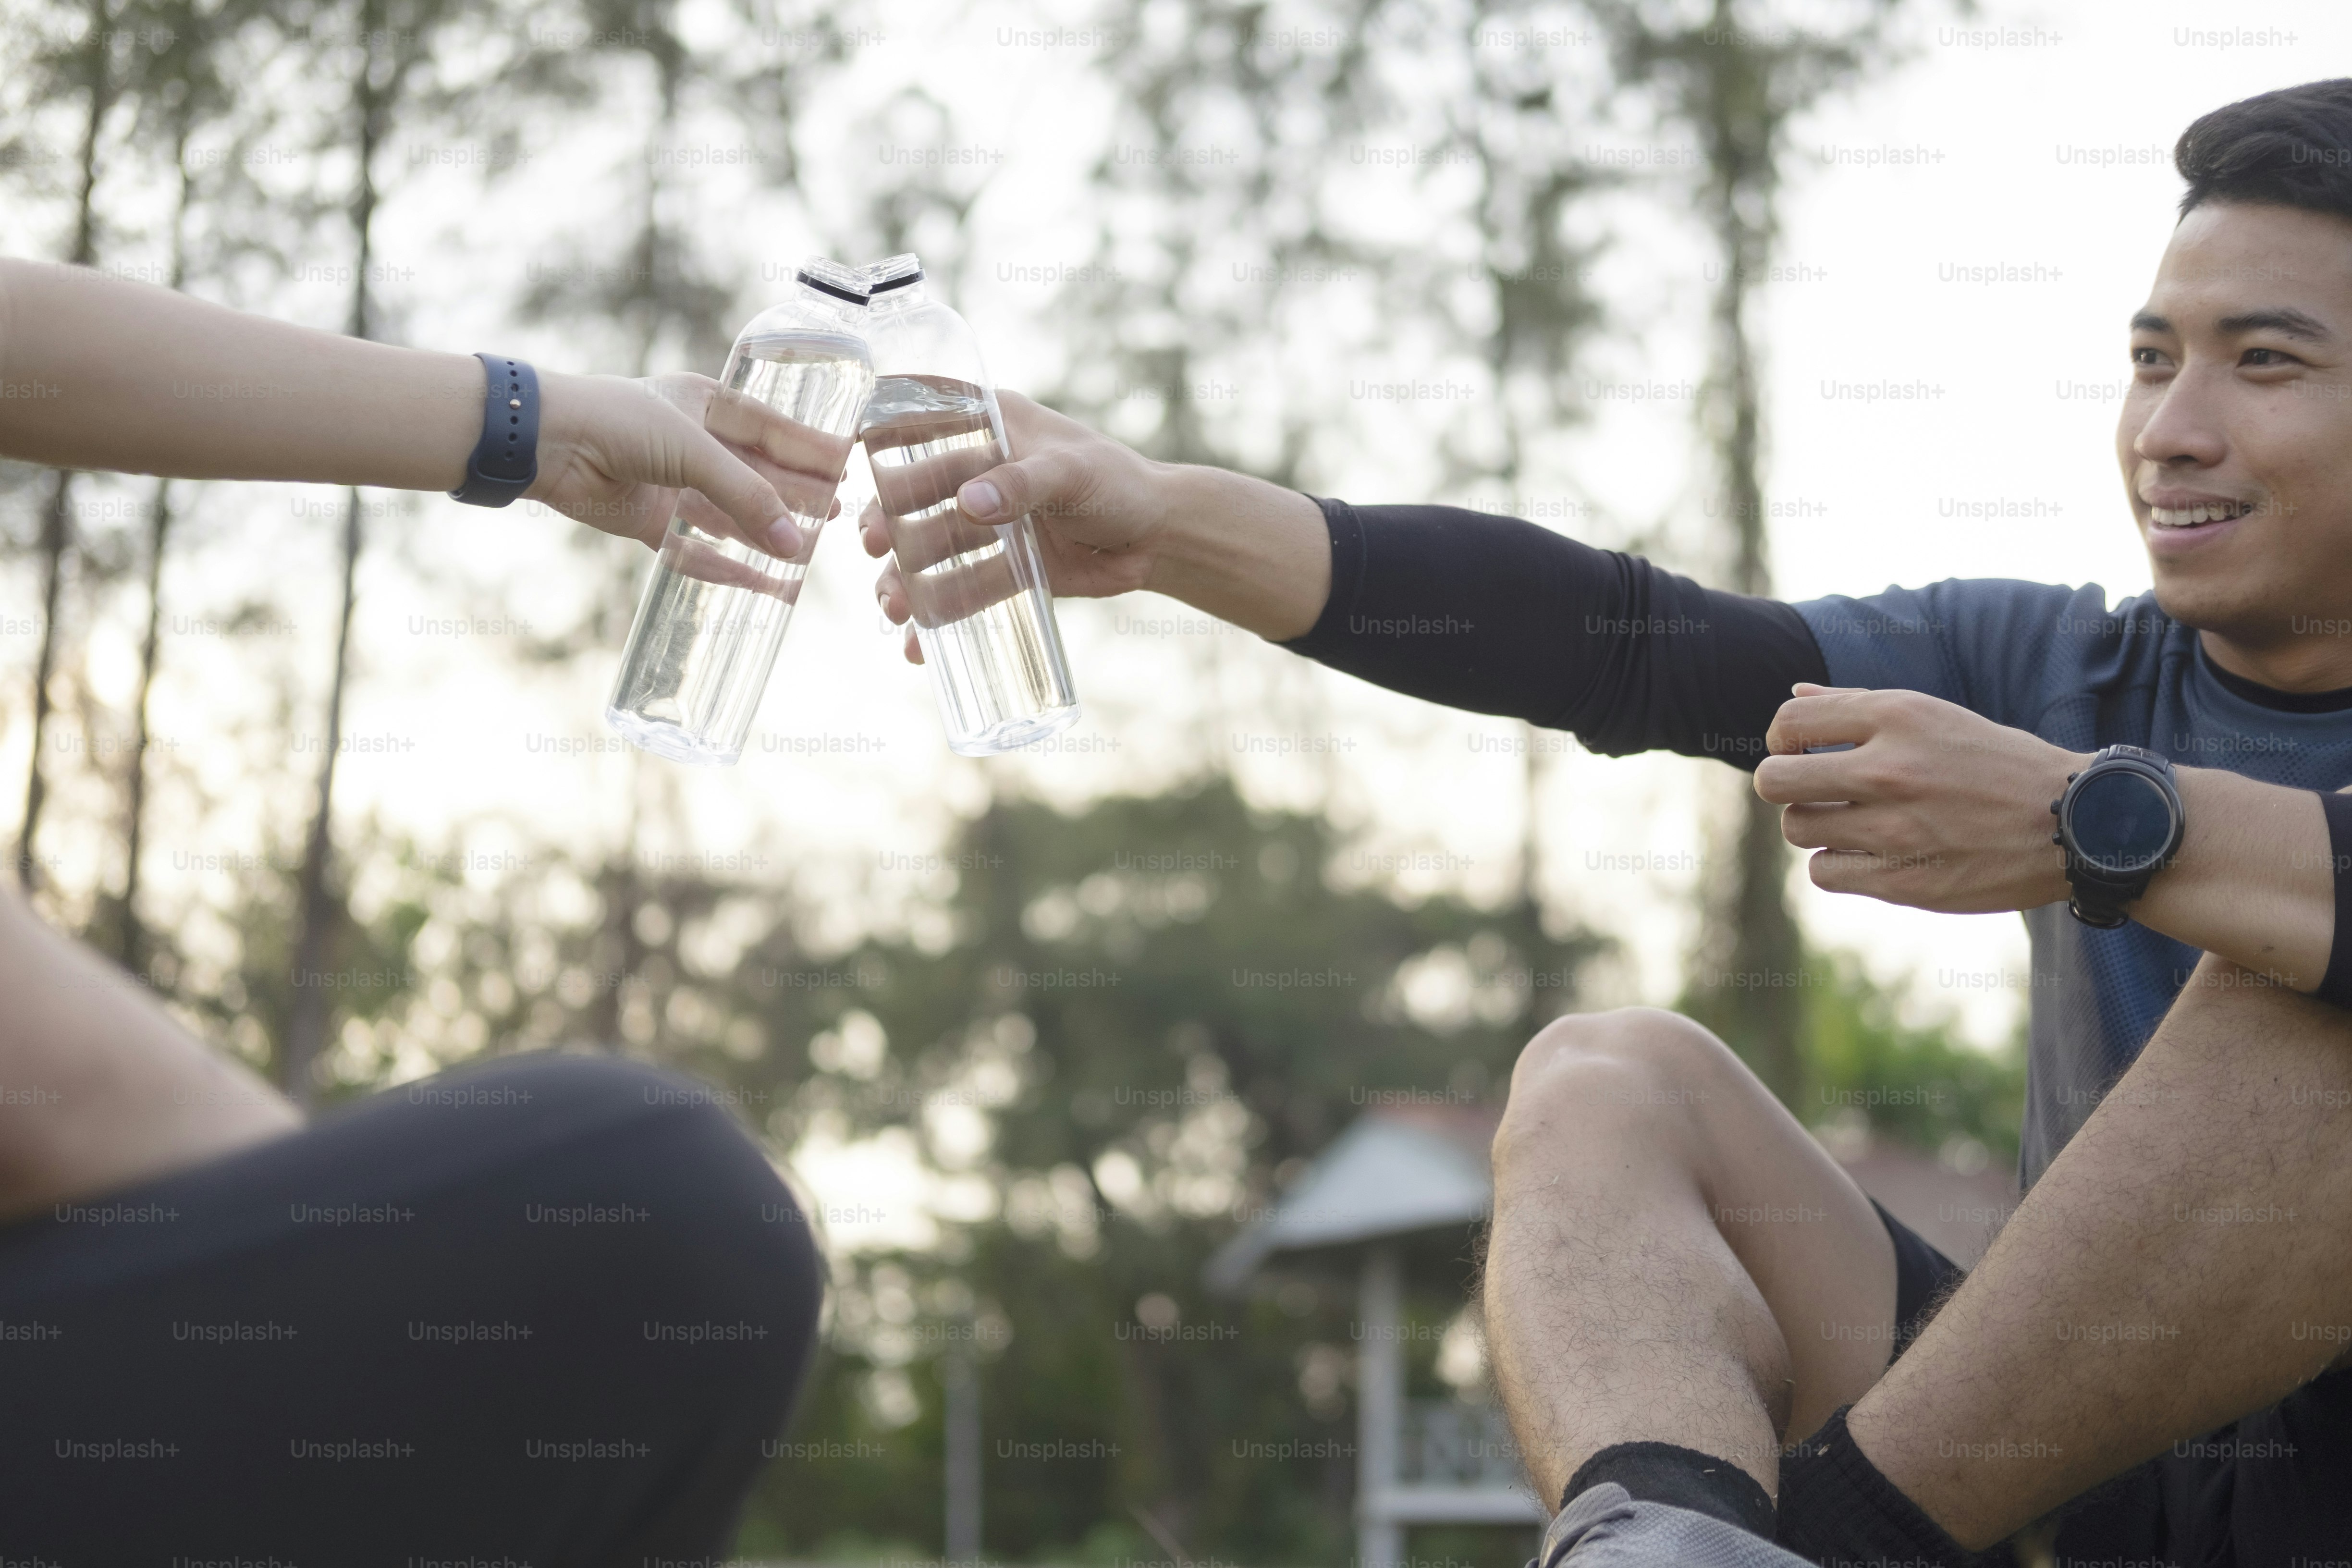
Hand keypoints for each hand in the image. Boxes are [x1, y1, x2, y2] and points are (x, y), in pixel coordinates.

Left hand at [528, 370, 852, 557]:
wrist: (547, 444)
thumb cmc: (620, 422)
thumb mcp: (695, 450)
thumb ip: (748, 497)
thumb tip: (796, 546)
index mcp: (707, 405)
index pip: (774, 430)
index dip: (810, 451)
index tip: (847, 467)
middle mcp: (693, 444)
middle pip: (757, 477)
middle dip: (795, 498)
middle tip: (835, 517)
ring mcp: (672, 484)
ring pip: (732, 515)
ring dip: (766, 534)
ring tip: (807, 552)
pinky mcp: (651, 522)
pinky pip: (700, 550)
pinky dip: (730, 568)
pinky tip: (763, 584)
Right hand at [862, 390, 1167, 661]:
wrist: (1156, 541)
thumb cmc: (1118, 484)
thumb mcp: (1073, 473)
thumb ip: (1024, 483)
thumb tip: (968, 503)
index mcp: (987, 427)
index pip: (919, 417)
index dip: (878, 433)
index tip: (848, 455)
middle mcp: (974, 473)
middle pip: (910, 497)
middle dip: (886, 524)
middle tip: (875, 546)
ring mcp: (982, 525)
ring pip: (925, 552)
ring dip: (901, 580)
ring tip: (894, 607)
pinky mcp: (998, 570)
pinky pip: (957, 594)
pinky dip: (935, 620)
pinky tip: (917, 648)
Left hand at [1753, 683, 2084, 913]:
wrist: (2076, 823)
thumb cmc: (1997, 763)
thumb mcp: (1934, 715)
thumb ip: (1857, 706)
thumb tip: (1794, 699)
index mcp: (1898, 716)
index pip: (1788, 724)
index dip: (1784, 739)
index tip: (1804, 749)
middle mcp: (1890, 769)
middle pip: (1775, 781)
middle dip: (1786, 784)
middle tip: (1814, 789)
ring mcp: (1896, 829)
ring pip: (1797, 829)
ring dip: (1814, 825)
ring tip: (1852, 820)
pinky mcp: (1906, 881)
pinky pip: (1824, 873)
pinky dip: (1836, 865)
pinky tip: (1868, 853)